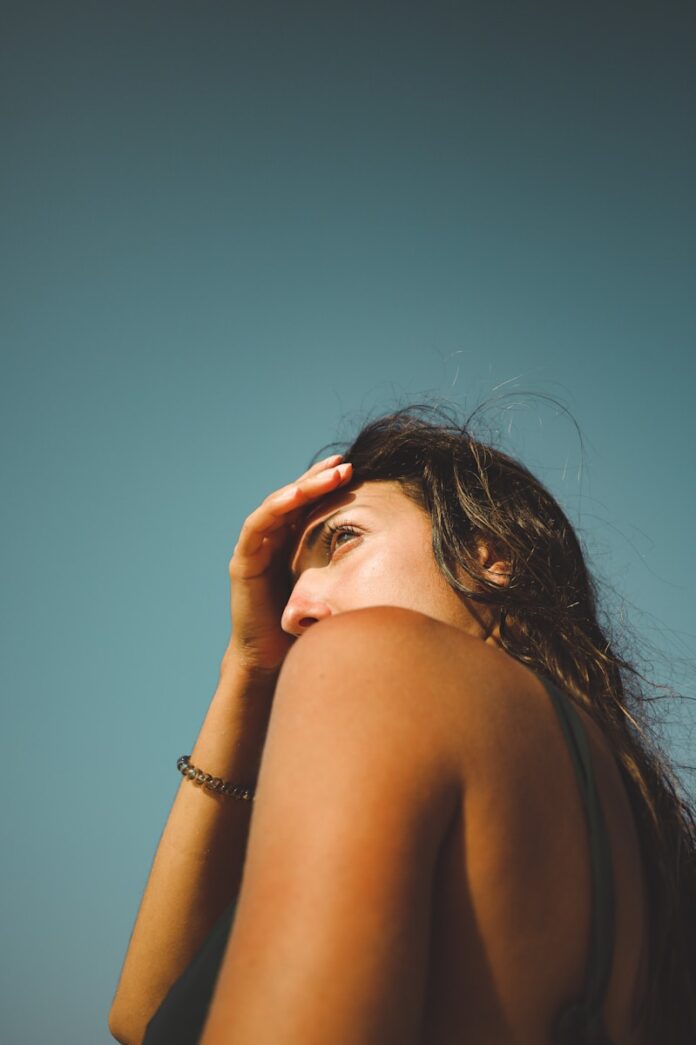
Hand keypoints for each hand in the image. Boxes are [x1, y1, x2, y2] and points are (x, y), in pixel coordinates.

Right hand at [224, 455, 352, 676]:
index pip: (310, 504)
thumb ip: (351, 570)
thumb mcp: (334, 589)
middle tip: (345, 464)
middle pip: (295, 498)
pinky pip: (257, 526)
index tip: (355, 468)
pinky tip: (296, 494)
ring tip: (330, 474)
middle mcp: (273, 540)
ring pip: (278, 504)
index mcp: (293, 542)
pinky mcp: (243, 560)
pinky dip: (276, 507)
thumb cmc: (306, 627)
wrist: (273, 661)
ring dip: (303, 486)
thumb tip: (398, 558)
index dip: (328, 484)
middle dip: (319, 478)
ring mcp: (255, 548)